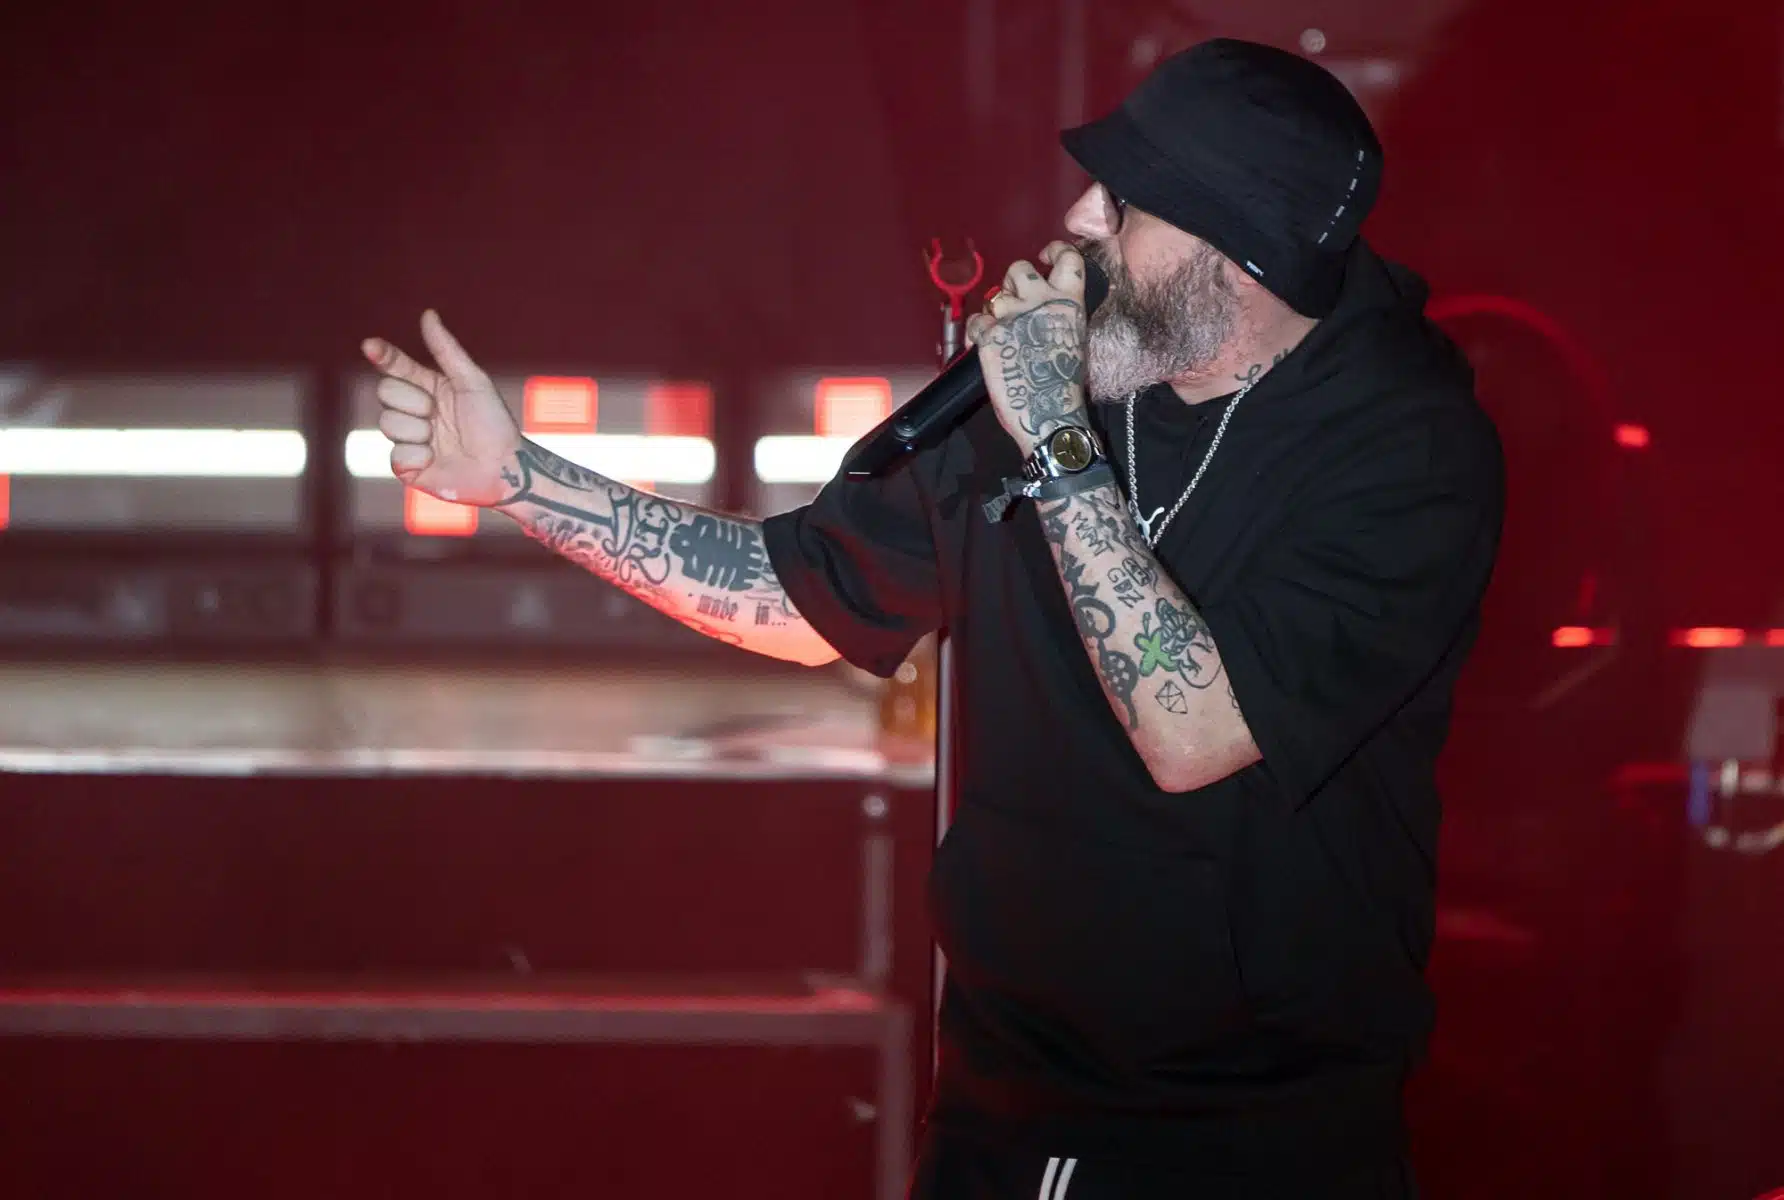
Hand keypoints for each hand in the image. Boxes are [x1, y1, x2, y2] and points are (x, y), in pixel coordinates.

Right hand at [360, 310, 523, 506]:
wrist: (503, 468)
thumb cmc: (494, 424)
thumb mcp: (472, 381)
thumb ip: (446, 350)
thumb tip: (427, 314)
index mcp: (428, 387)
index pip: (396, 366)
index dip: (382, 355)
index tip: (371, 345)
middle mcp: (415, 411)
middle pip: (385, 391)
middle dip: (412, 400)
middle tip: (437, 412)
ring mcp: (410, 439)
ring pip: (387, 422)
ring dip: (418, 430)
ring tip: (441, 439)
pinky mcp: (407, 467)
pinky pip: (395, 455)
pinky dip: (418, 456)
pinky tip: (436, 460)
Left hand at [963, 241, 1089, 451]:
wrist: (1050, 415)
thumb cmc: (1066, 385)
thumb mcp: (1075, 338)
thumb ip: (1061, 315)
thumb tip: (1048, 309)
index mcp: (1069, 302)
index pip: (1067, 257)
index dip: (1055, 250)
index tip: (1044, 255)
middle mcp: (1040, 302)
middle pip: (1019, 268)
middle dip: (1013, 282)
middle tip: (1015, 302)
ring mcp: (1012, 317)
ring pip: (993, 296)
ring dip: (995, 311)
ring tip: (1002, 332)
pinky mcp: (989, 337)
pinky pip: (976, 322)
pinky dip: (978, 333)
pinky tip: (987, 346)